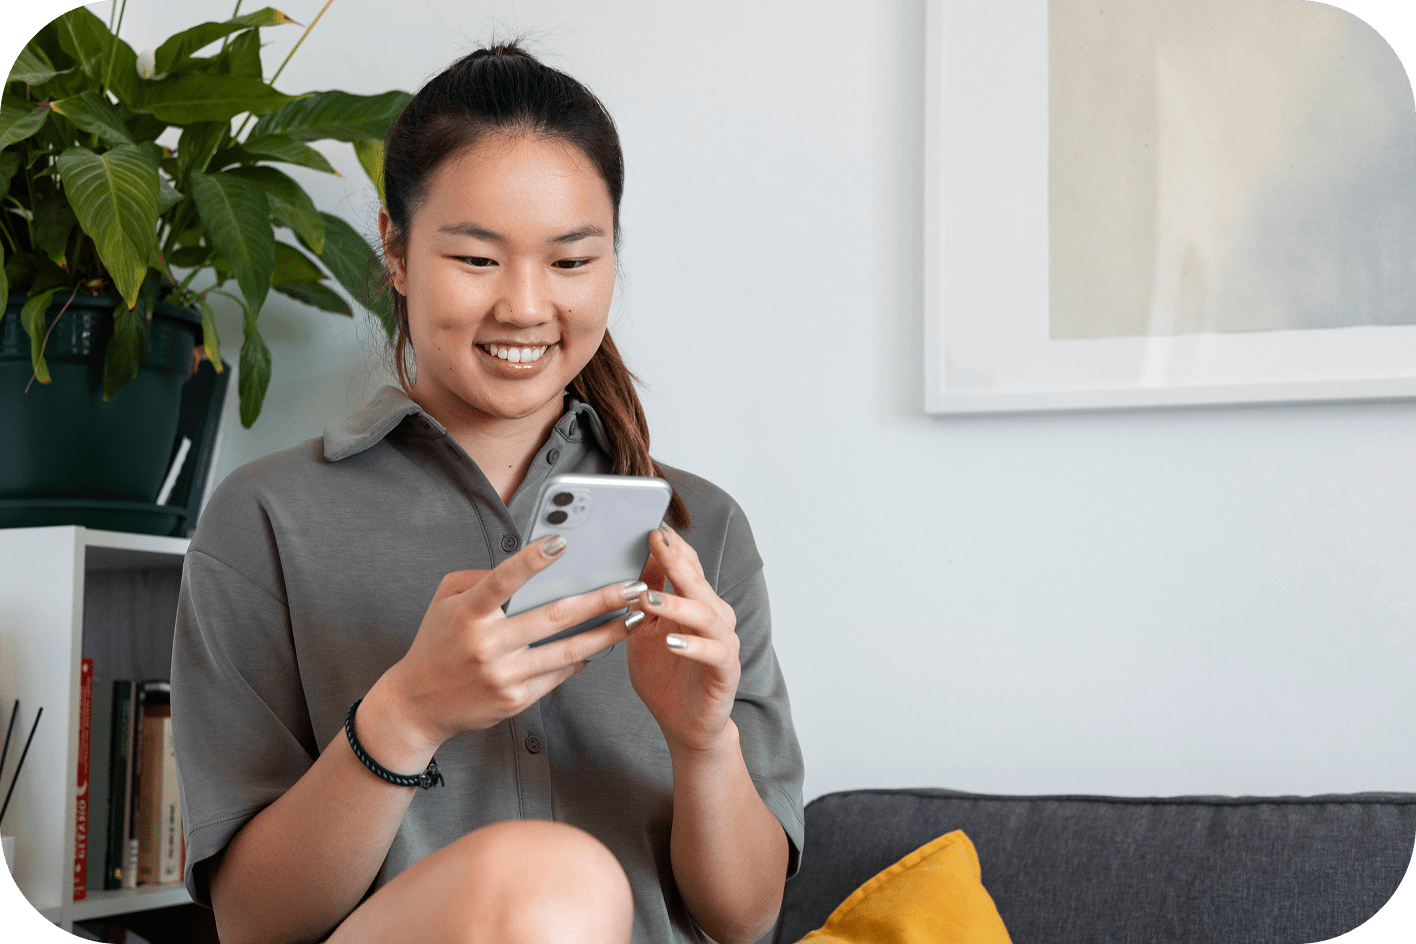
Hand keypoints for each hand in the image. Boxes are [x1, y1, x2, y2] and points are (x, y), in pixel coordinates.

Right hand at [373, 536, 645, 757]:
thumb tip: (524, 567)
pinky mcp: (516, 699)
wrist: (418, 705)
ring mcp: (503, 675)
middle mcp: (486, 645)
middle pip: (553, 617)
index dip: (531, 560)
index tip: (563, 541)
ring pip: (568, 650)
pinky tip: (603, 642)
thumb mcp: (444, 601)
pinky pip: (559, 674)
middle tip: (632, 586)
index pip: (501, 581)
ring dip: (607, 633)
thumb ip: (480, 578)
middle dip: (599, 600)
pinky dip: (583, 657)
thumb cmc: (436, 644)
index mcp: (467, 615)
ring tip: (635, 617)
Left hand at [626, 526, 740, 755]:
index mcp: (695, 604)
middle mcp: (714, 618)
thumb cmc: (665, 676)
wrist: (685, 724)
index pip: (689, 567)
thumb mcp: (645, 631)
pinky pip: (714, 653)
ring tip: (650, 597)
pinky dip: (694, 645)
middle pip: (697, 583)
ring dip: (678, 603)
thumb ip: (645, 598)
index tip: (653, 528)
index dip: (674, 548)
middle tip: (657, 541)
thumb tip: (635, 561)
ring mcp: (723, 643)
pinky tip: (673, 641)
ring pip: (706, 615)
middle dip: (677, 561)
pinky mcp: (725, 670)